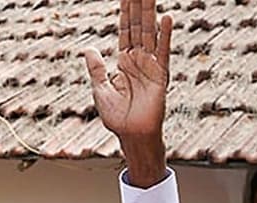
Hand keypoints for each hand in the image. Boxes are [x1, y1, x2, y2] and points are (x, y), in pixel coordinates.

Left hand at [84, 0, 172, 187]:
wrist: (131, 135)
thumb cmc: (117, 118)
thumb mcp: (100, 90)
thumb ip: (96, 69)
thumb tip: (89, 48)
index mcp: (124, 62)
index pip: (125, 31)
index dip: (125, 14)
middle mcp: (139, 60)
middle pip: (138, 27)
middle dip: (138, 6)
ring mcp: (150, 66)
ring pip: (149, 34)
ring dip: (149, 13)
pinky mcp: (160, 75)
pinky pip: (163, 52)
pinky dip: (165, 36)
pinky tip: (166, 18)